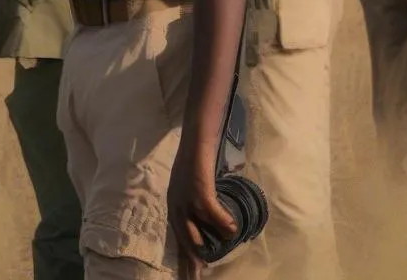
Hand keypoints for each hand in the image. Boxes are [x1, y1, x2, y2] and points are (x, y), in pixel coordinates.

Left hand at [168, 136, 236, 278]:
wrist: (195, 139)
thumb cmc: (195, 160)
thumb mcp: (189, 186)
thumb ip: (194, 204)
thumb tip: (209, 222)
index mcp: (173, 205)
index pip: (178, 239)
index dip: (185, 258)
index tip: (191, 274)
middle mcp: (176, 206)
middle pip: (186, 242)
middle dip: (194, 260)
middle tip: (200, 274)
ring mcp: (186, 200)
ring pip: (197, 233)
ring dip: (213, 242)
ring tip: (225, 246)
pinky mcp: (199, 192)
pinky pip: (213, 216)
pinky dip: (224, 223)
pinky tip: (233, 228)